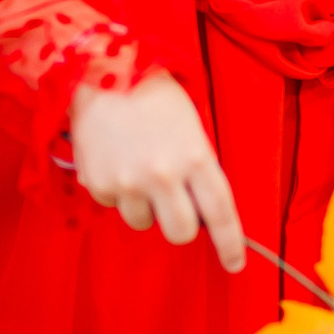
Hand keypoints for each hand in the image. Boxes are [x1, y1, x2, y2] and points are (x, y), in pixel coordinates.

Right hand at [71, 71, 245, 272]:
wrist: (100, 70)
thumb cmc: (153, 94)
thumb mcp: (191, 125)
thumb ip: (199, 166)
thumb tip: (200, 210)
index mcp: (195, 155)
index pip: (220, 213)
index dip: (231, 243)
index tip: (235, 263)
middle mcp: (163, 174)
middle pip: (182, 232)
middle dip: (182, 225)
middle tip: (176, 204)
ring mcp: (128, 181)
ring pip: (144, 223)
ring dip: (145, 206)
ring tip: (138, 169)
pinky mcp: (98, 183)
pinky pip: (113, 205)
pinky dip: (116, 191)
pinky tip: (115, 158)